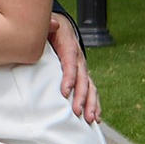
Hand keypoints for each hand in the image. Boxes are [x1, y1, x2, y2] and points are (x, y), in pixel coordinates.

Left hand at [47, 7, 100, 127]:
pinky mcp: (83, 77)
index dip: (69, 78)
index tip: (64, 92)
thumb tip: (53, 23)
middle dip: (81, 97)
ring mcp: (83, 69)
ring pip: (91, 87)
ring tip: (91, 119)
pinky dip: (95, 104)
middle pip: (83, 79)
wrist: (62, 28)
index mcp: (70, 47)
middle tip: (77, 112)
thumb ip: (49, 24)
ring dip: (92, 104)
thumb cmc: (51, 30)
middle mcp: (79, 60)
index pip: (71, 63)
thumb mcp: (48, 25)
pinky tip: (96, 118)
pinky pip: (91, 91)